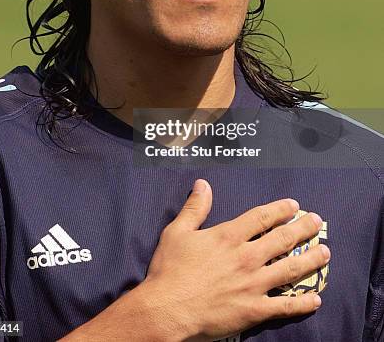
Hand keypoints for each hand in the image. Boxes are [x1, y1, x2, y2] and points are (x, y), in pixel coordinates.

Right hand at [142, 179, 329, 340]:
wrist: (167, 309)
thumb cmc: (169, 271)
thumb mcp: (177, 232)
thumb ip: (195, 207)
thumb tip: (203, 184)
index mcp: (228, 237)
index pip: (262, 217)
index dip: (280, 210)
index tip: (294, 205)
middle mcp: (246, 257)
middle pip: (282, 239)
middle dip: (303, 228)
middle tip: (317, 222)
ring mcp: (253, 284)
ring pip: (290, 269)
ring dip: (311, 260)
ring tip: (325, 252)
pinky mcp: (253, 310)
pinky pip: (284, 306)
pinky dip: (302, 303)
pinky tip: (316, 299)